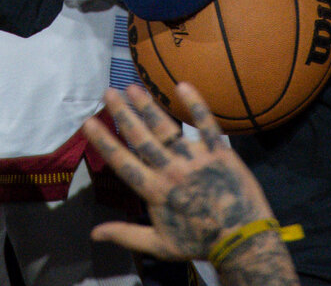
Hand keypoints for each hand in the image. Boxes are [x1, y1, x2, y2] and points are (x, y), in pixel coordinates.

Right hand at [81, 82, 278, 262]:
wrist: (242, 240)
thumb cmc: (200, 243)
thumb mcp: (160, 245)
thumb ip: (126, 235)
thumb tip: (94, 234)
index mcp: (155, 191)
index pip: (123, 163)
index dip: (105, 142)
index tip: (88, 122)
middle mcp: (171, 170)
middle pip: (142, 138)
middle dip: (123, 114)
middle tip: (108, 92)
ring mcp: (195, 158)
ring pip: (167, 128)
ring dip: (148, 106)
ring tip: (133, 88)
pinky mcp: (219, 151)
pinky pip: (206, 124)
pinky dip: (195, 104)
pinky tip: (182, 85)